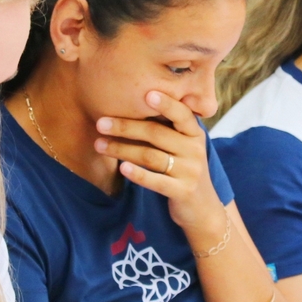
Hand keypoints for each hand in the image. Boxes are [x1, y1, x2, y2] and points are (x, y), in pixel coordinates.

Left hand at [96, 91, 223, 231]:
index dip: (166, 104)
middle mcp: (194, 149)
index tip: (146, 94)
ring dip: (122, 150)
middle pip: (156, 134)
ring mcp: (190, 171)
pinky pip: (157, 181)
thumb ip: (167, 128)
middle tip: (100, 123)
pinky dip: (138, 174)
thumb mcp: (183, 145)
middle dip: (126, 127)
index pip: (181, 114)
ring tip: (100, 145)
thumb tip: (132, 103)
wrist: (202, 207)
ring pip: (151, 156)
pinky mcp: (183, 191)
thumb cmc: (184, 169)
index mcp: (194, 133)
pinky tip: (122, 168)